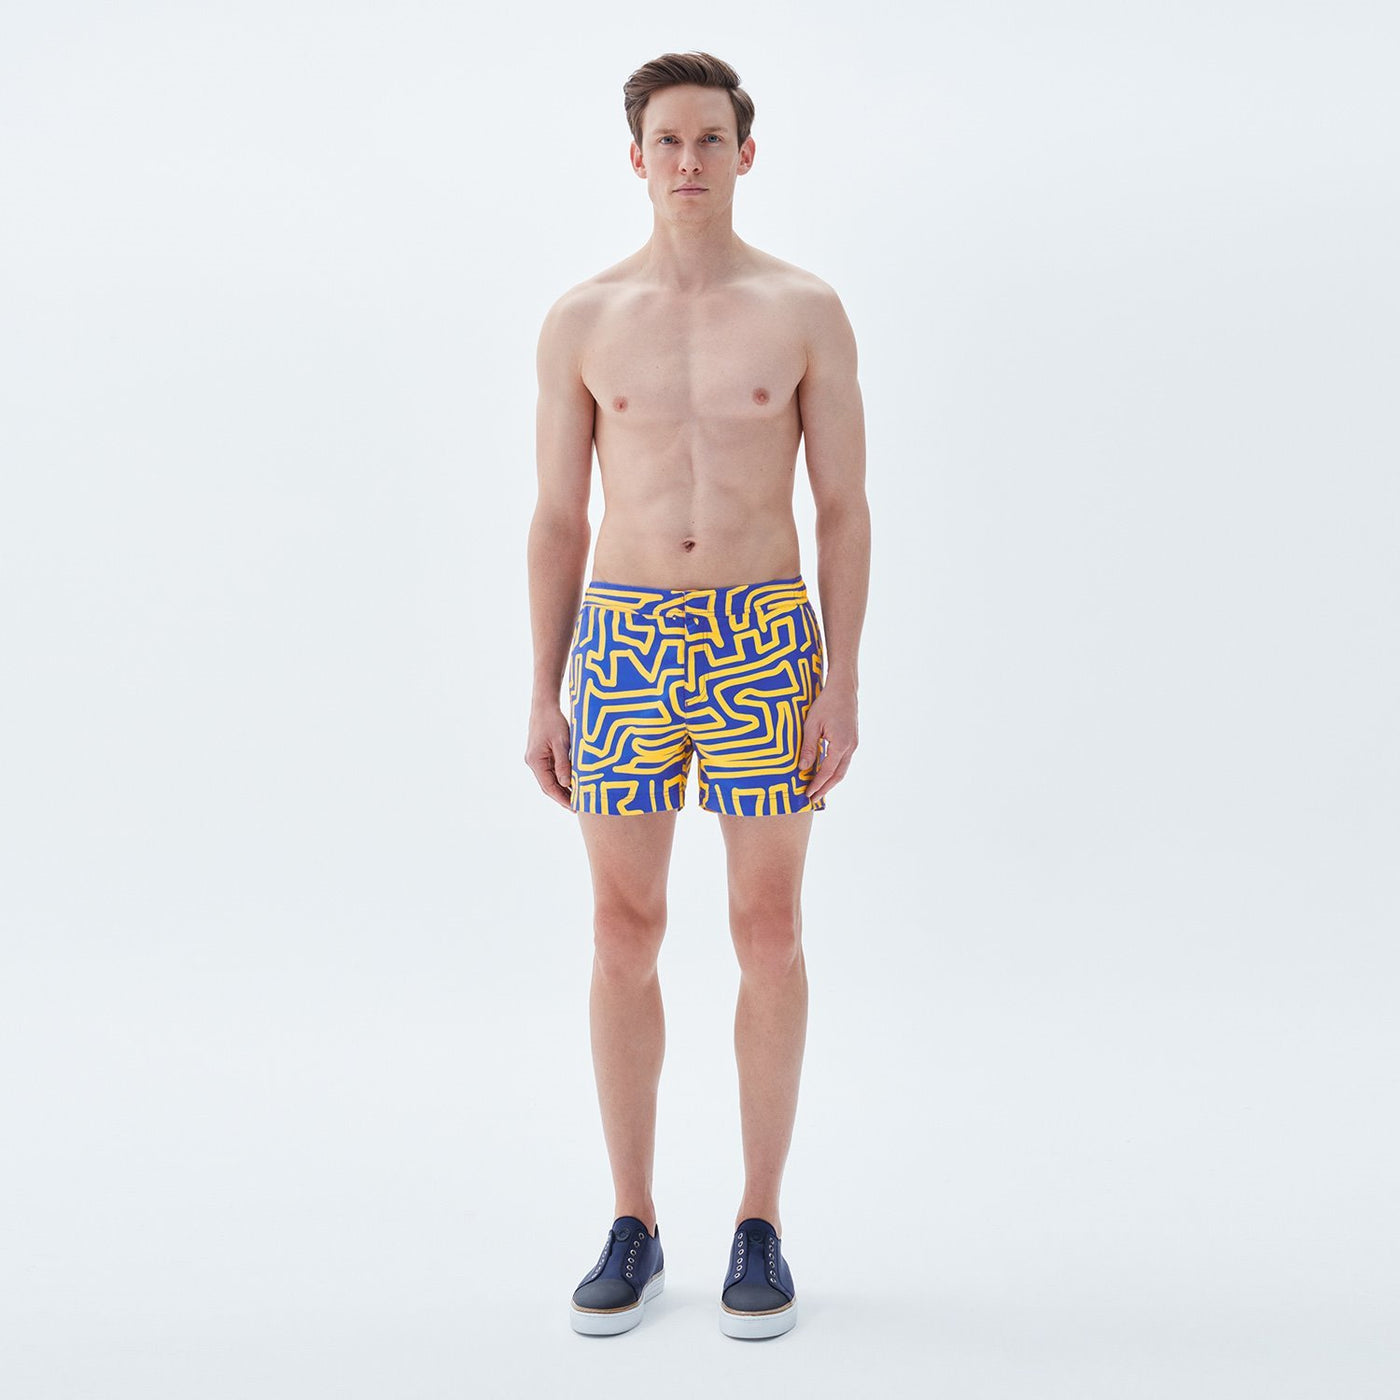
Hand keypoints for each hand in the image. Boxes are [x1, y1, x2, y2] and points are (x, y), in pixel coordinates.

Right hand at [524, 706, 573, 809]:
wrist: (544, 706)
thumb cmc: (553, 721)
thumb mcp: (562, 743)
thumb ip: (563, 764)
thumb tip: (565, 784)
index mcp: (535, 761)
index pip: (549, 787)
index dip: (562, 798)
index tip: (574, 807)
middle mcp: (533, 762)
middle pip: (548, 786)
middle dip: (562, 797)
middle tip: (578, 807)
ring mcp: (536, 759)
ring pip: (549, 780)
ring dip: (562, 789)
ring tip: (577, 798)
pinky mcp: (541, 755)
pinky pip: (551, 771)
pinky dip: (561, 779)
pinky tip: (572, 783)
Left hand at [798, 682, 857, 803]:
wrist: (843, 689)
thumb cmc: (826, 703)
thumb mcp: (812, 725)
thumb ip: (808, 748)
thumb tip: (802, 768)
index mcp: (841, 744)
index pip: (827, 771)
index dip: (817, 784)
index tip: (807, 794)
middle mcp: (850, 747)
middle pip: (838, 775)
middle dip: (825, 788)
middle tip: (813, 799)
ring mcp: (853, 743)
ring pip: (842, 769)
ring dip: (830, 781)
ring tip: (818, 790)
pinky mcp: (851, 740)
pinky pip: (843, 760)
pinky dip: (834, 770)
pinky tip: (825, 773)